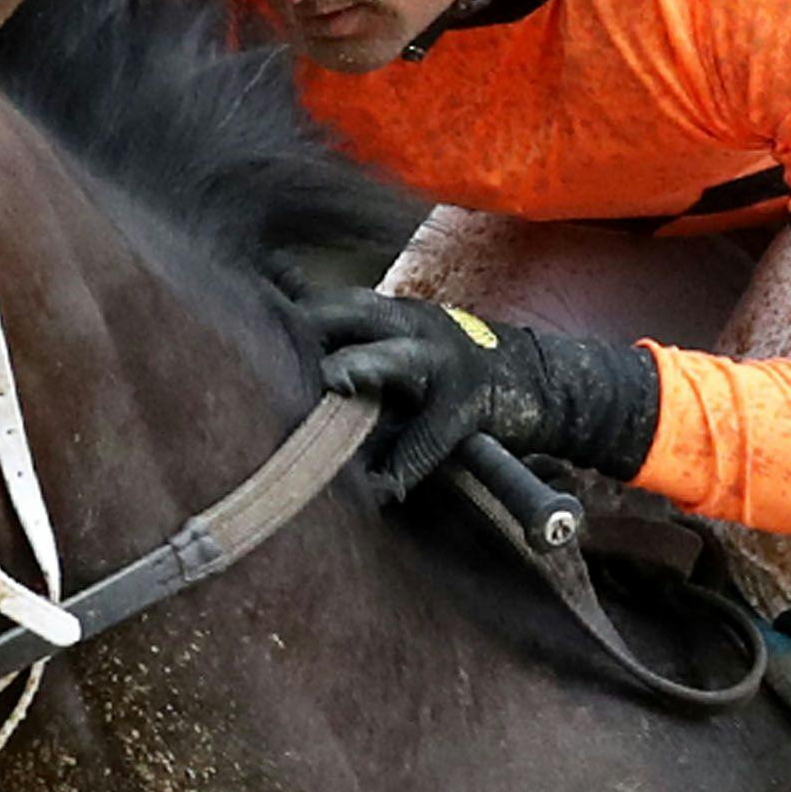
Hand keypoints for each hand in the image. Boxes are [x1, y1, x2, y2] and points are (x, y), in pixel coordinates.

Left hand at [293, 291, 661, 502]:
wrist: (547, 382)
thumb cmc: (460, 374)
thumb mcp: (410, 350)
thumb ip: (362, 355)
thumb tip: (295, 378)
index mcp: (392, 314)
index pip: (332, 303)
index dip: (289, 310)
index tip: (242, 316)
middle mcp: (415, 326)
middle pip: (353, 313)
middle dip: (312, 324)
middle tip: (265, 340)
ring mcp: (447, 361)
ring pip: (399, 359)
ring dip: (365, 367)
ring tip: (334, 380)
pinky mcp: (472, 402)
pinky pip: (434, 434)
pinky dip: (407, 462)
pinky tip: (382, 488)